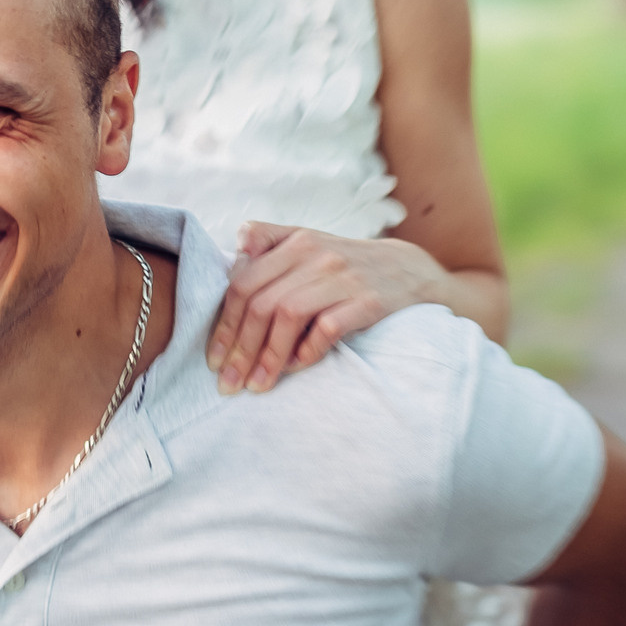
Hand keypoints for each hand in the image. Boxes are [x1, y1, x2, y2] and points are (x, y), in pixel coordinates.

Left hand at [207, 223, 448, 393]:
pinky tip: (296, 367)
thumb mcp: (309, 242)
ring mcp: (344, 277)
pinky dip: (308, 350)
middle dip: (240, 348)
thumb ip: (269, 240)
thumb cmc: (346, 264)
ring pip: (289, 315)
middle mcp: (317, 255)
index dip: (224, 324)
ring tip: (257, 385)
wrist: (411, 270)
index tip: (214, 358)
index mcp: (295, 242)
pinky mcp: (371, 301)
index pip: (244, 283)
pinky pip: (328, 328)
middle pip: (262, 303)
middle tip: (228, 382)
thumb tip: (235, 245)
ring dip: (268, 356)